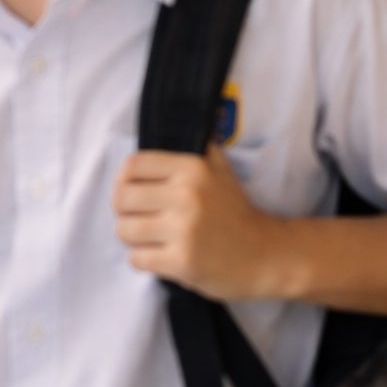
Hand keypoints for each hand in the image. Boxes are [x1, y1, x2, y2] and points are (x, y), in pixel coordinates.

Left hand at [112, 142, 287, 299]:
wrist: (264, 254)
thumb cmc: (235, 212)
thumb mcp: (222, 170)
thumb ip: (199, 147)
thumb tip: (179, 125)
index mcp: (194, 168)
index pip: (133, 165)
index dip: (125, 179)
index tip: (134, 191)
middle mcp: (187, 195)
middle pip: (122, 198)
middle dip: (124, 211)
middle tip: (139, 218)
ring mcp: (184, 230)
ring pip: (124, 230)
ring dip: (132, 237)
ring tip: (150, 238)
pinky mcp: (182, 262)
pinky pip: (137, 259)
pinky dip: (143, 259)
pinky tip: (161, 256)